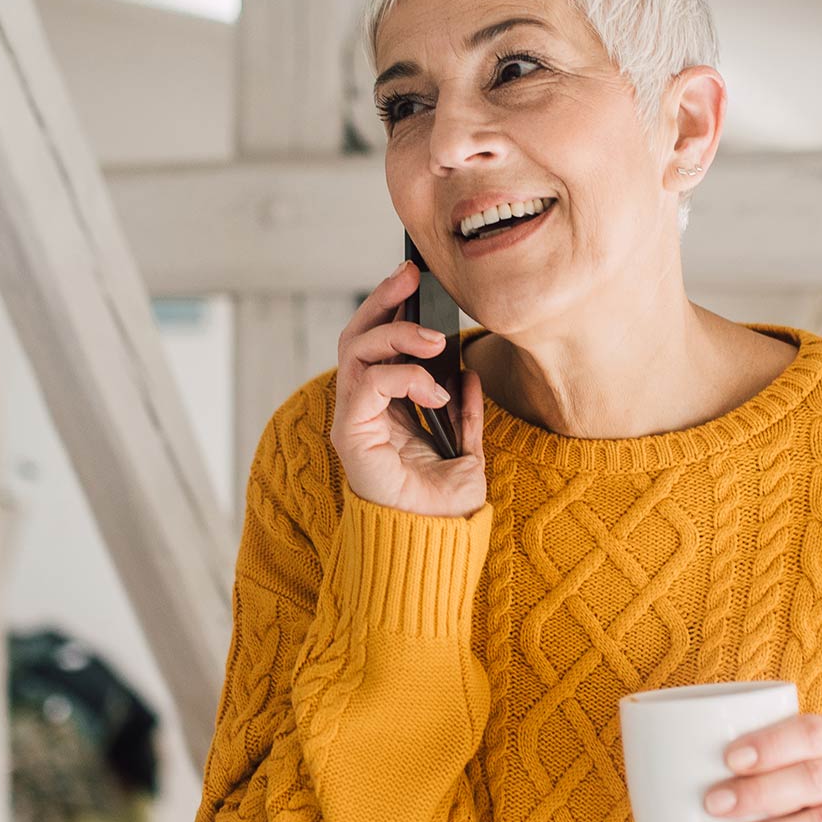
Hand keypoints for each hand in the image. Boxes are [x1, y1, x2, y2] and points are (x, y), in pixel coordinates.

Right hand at [332, 260, 485, 517]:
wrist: (434, 545)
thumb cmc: (443, 507)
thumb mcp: (466, 449)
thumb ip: (466, 412)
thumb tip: (471, 373)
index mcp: (384, 409)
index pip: (376, 344)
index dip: (392, 307)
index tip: (416, 278)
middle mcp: (362, 409)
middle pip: (357, 336)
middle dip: (383, 300)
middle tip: (411, 276)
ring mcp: (352, 420)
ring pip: (356, 350)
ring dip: (397, 334)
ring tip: (435, 340)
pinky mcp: (350, 435)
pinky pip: (368, 384)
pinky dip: (403, 377)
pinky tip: (435, 391)